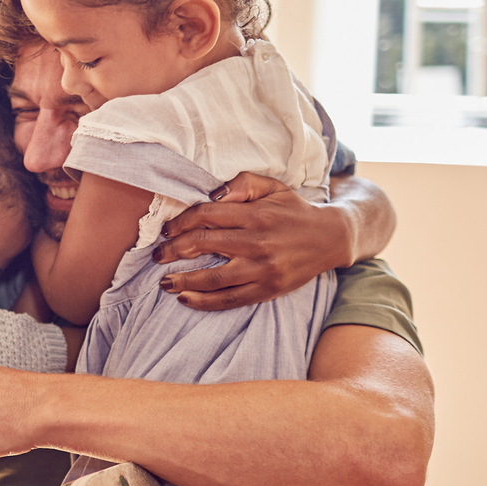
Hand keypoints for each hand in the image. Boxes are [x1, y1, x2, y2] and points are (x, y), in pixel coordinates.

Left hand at [151, 172, 349, 309]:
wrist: (330, 238)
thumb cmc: (294, 211)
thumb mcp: (273, 187)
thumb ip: (243, 183)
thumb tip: (215, 193)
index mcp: (256, 214)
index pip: (207, 216)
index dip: (181, 223)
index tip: (166, 230)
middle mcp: (257, 242)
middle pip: (204, 245)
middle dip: (173, 251)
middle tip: (156, 256)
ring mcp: (262, 269)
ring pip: (214, 278)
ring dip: (183, 281)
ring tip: (164, 282)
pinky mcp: (267, 289)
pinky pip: (230, 299)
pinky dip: (204, 302)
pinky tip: (186, 299)